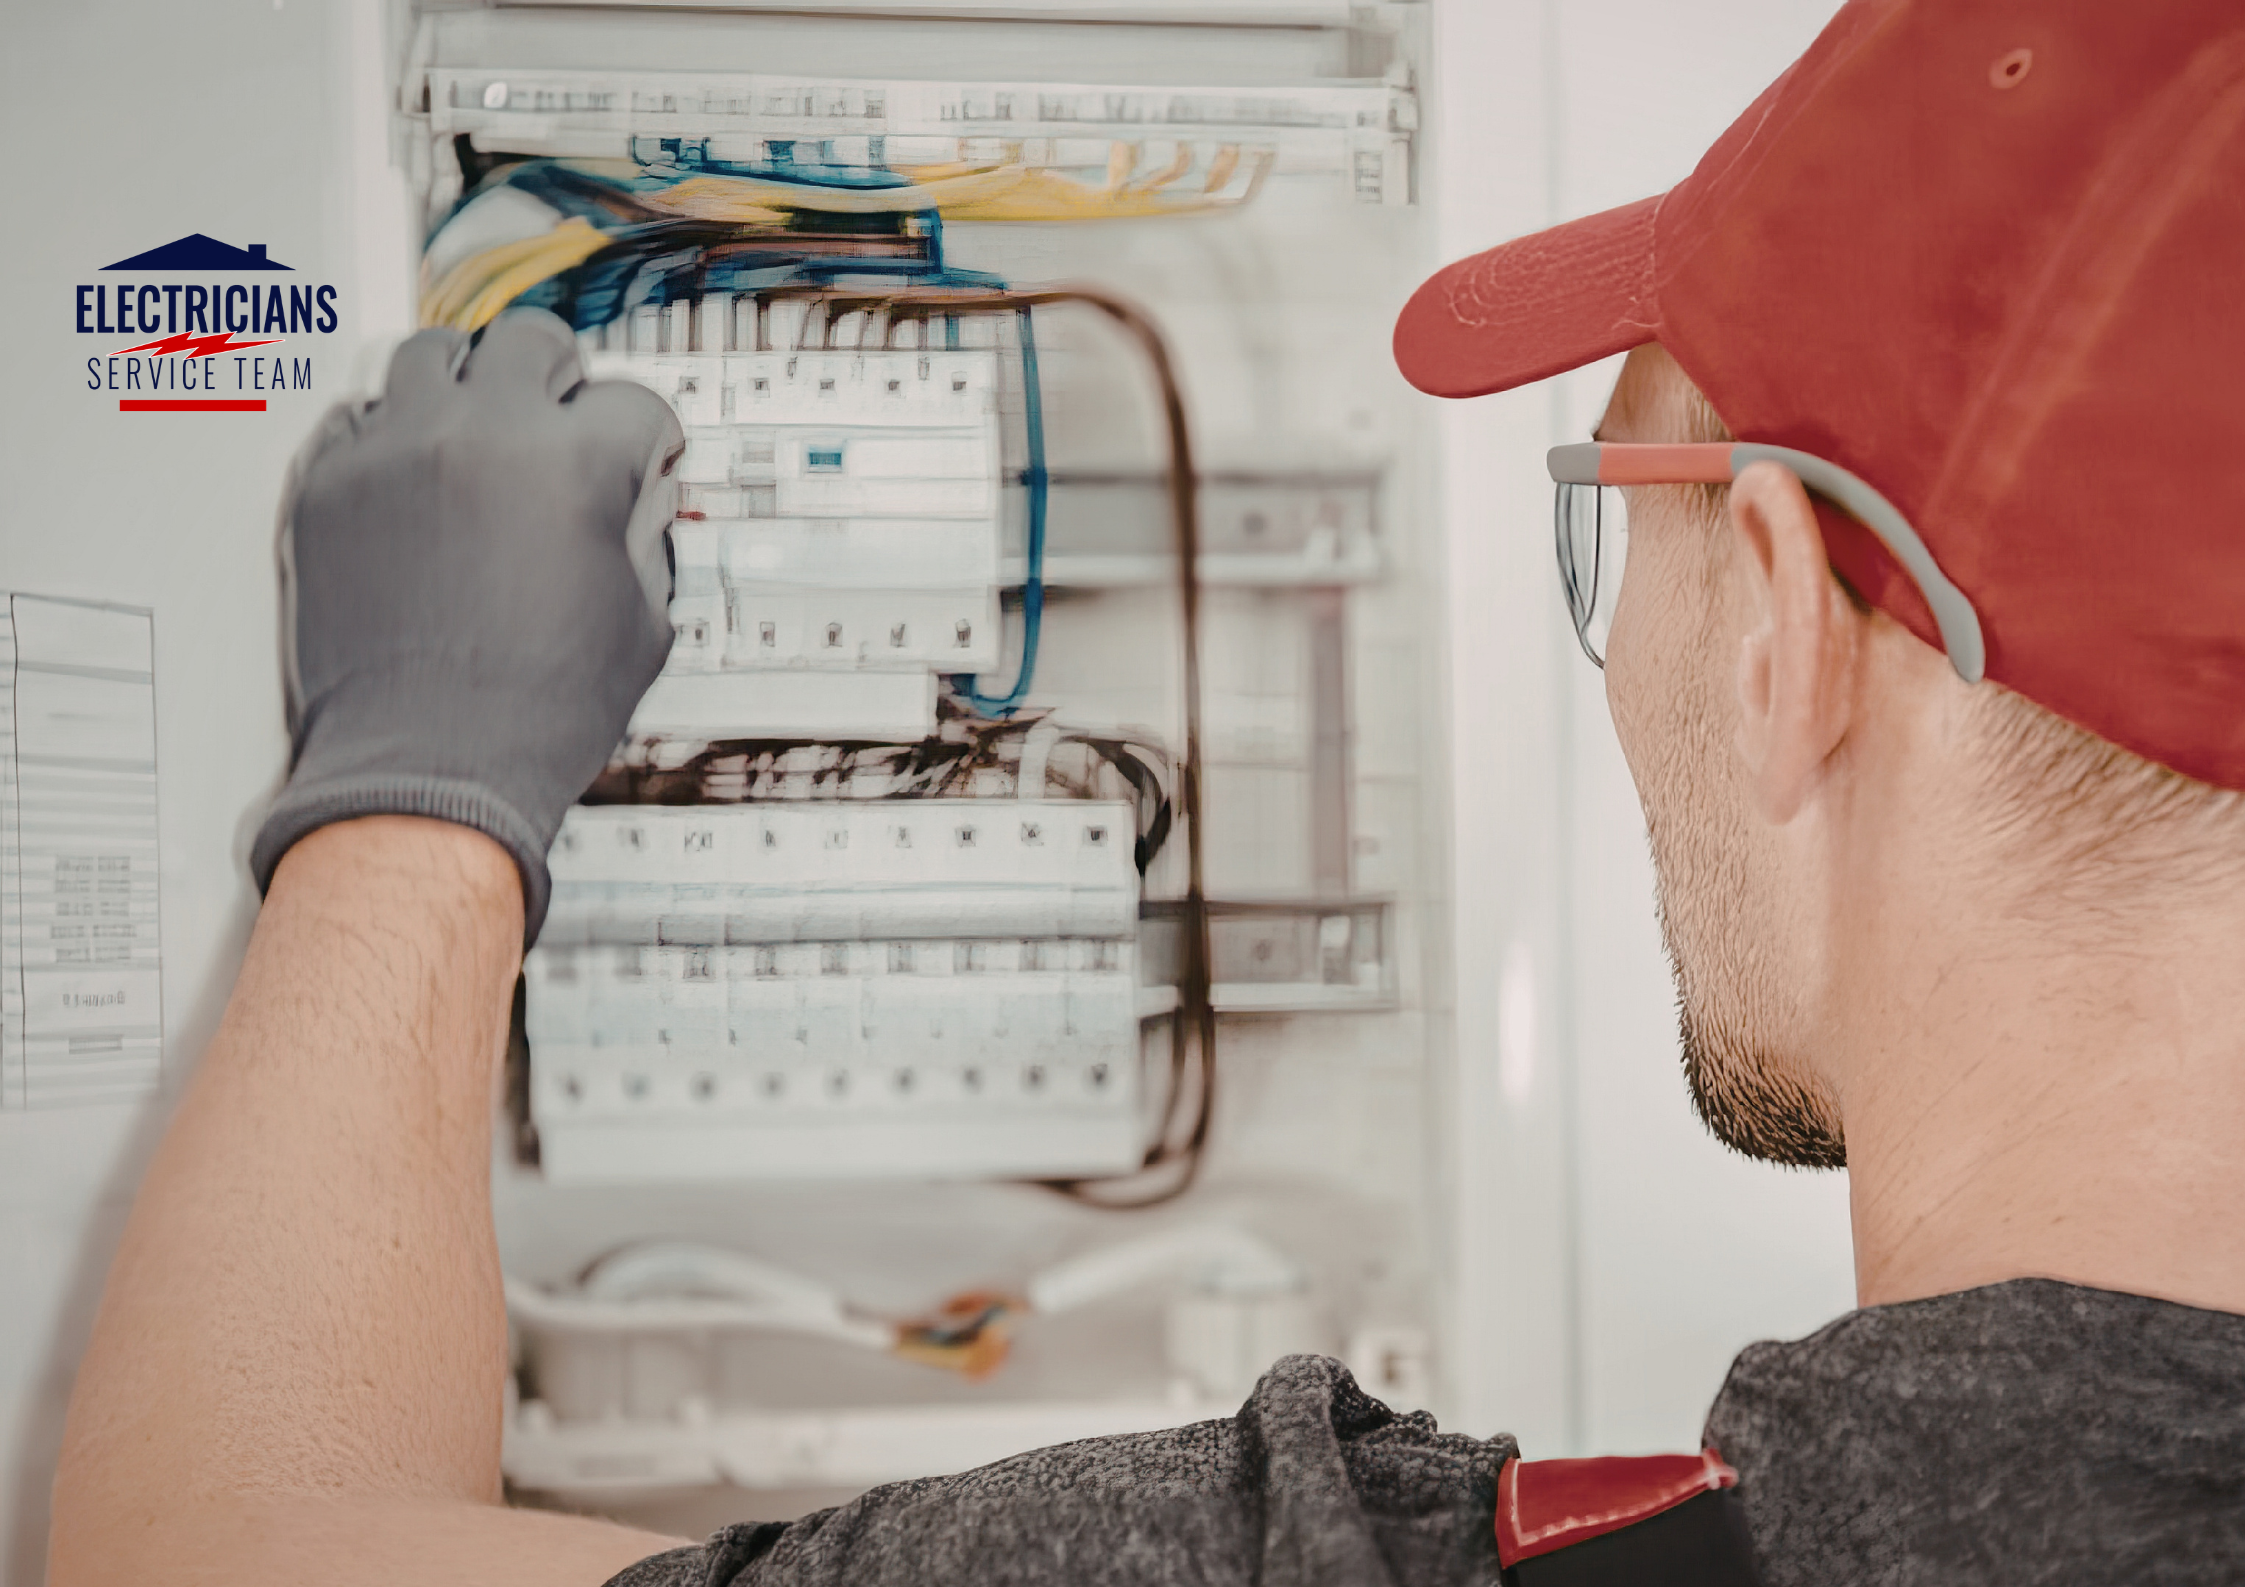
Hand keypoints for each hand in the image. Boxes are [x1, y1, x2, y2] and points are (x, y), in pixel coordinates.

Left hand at [251, 308, 682, 941]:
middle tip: (566, 402)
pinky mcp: (327, 485)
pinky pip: (356, 416)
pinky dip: (390, 432)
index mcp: (575, 465)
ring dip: (468, 381)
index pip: (633, 401)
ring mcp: (396, 453)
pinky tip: (413, 464)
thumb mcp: (641, 625)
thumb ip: (648, 540)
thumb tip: (642, 502)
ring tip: (478, 417)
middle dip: (562, 373)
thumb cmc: (530, 715)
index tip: (644, 450)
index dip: (649, 435)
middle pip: (530, 341)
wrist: (428, 770)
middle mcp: (482, 437)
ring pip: (431, 354)